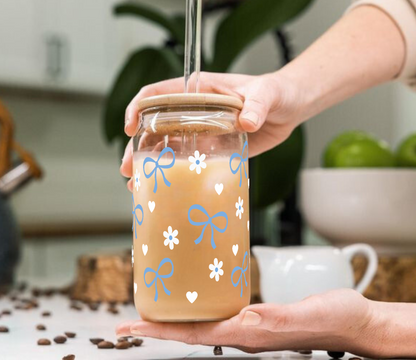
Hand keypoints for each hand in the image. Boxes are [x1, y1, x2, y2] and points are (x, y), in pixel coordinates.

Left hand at [116, 289, 383, 356]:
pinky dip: (200, 306)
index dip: (160, 330)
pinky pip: (219, 312)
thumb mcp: (303, 316)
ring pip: (202, 322)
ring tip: (156, 305)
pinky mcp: (258, 315)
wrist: (352, 322)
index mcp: (249, 333)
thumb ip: (275, 318)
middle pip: (189, 330)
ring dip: (176, 316)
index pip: (193, 334)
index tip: (131, 327)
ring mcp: (250, 325)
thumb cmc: (333, 318)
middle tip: (130, 317)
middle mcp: (243, 331)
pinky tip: (197, 297)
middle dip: (158, 325)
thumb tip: (243, 320)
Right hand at [120, 71, 302, 190]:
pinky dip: (174, 173)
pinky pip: (189, 161)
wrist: (290, 108)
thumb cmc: (278, 91)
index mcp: (200, 90)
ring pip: (167, 146)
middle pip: (155, 126)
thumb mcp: (268, 92)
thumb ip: (258, 103)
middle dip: (138, 146)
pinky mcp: (213, 149)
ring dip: (150, 164)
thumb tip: (248, 121)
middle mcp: (194, 111)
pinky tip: (164, 188)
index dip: (139, 108)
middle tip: (128, 168)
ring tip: (137, 184)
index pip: (159, 94)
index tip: (129, 127)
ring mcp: (202, 131)